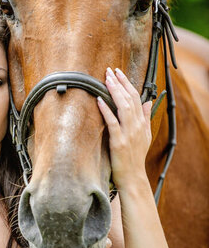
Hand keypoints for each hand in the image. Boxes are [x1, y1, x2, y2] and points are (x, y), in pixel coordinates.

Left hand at [97, 67, 151, 189]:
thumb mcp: (145, 136)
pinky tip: (99, 100)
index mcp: (142, 123)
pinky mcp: (119, 142)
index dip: (127, 83)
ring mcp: (128, 133)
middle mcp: (137, 126)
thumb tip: (148, 102)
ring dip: (114, 92)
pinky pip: (112, 123)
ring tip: (106, 79)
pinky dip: (106, 110)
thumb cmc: (135, 157)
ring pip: (123, 107)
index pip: (136, 97)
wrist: (133, 177)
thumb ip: (146, 117)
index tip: (118, 72)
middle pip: (129, 99)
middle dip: (119, 83)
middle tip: (110, 70)